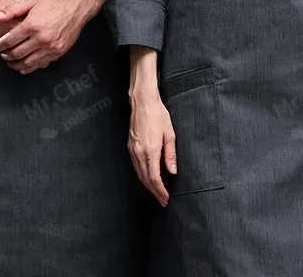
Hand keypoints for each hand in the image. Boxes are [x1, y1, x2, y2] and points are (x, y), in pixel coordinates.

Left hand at [0, 0, 87, 73]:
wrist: (76, 7)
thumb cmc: (54, 3)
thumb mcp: (31, 1)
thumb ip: (12, 10)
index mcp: (32, 25)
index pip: (10, 40)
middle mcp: (41, 38)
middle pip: (16, 53)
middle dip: (5, 55)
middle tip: (1, 53)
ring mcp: (50, 47)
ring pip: (27, 63)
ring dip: (15, 64)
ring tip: (10, 61)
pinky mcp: (57, 52)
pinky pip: (39, 65)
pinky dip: (29, 68)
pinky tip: (23, 65)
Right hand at [128, 90, 176, 206]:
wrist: (142, 102)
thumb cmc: (158, 114)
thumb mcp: (170, 134)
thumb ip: (170, 154)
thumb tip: (172, 171)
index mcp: (150, 150)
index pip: (154, 178)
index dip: (160, 190)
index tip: (166, 198)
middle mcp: (139, 152)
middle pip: (145, 179)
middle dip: (154, 192)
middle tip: (162, 200)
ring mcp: (132, 149)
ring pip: (139, 173)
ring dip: (148, 185)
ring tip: (157, 192)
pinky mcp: (130, 146)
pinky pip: (135, 165)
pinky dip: (142, 175)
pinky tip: (148, 177)